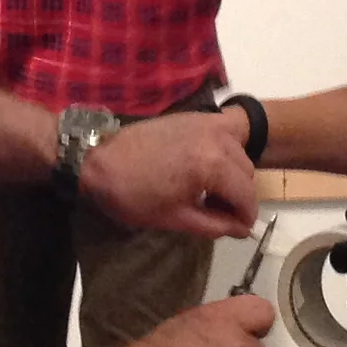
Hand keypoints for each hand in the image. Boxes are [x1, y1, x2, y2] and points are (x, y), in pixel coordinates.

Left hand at [79, 110, 256, 236]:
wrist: (99, 160)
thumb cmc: (133, 195)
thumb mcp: (175, 218)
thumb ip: (215, 225)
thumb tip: (242, 230)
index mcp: (212, 165)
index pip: (247, 194)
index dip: (246, 217)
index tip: (239, 229)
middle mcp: (217, 139)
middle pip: (247, 173)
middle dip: (238, 196)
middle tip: (218, 213)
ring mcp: (207, 123)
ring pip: (239, 153)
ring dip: (233, 174)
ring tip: (209, 191)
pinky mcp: (195, 117)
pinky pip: (226, 134)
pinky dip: (225, 151)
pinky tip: (207, 166)